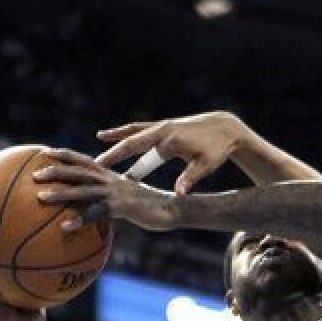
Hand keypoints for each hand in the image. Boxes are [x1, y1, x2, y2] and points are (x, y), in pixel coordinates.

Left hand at [33, 149, 173, 230]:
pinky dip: (79, 220)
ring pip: (82, 190)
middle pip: (78, 171)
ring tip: (39, 197)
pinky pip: (95, 214)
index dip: (65, 155)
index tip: (45, 153)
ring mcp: (115, 193)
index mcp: (110, 175)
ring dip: (60, 193)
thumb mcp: (127, 198)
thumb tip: (95, 208)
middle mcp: (110, 180)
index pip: (84, 160)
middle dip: (55, 170)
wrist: (172, 209)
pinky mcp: (121, 207)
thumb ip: (109, 199)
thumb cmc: (149, 206)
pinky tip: (64, 228)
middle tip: (34, 174)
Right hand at [95, 111, 246, 194]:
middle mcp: (163, 131)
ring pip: (134, 131)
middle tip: (95, 165)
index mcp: (170, 142)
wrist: (226, 127)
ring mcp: (162, 126)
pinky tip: (112, 134)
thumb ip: (190, 178)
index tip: (111, 177)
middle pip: (132, 142)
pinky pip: (140, 128)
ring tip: (99, 138)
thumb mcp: (206, 165)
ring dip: (116, 136)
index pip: (142, 155)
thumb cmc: (218, 149)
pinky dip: (126, 131)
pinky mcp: (164, 125)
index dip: (125, 166)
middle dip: (113, 153)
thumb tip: (179, 195)